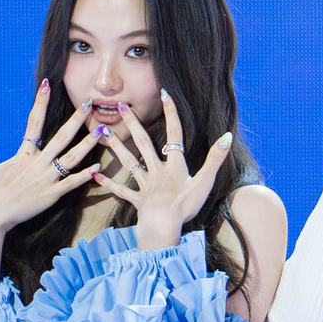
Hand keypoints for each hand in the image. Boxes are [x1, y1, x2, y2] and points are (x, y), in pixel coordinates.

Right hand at [0, 81, 100, 236]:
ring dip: (88, 144)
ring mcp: (45, 180)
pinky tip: (98, 166)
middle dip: (76, 119)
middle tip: (88, 104)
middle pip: (61, 137)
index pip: (33, 122)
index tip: (47, 84)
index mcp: (22, 155)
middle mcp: (36, 164)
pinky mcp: (50, 196)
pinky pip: (71, 184)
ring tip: (101, 131)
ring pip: (71, 158)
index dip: (40, 102)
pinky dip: (85, 175)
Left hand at [90, 93, 235, 248]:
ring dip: (116, 147)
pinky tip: (95, 175)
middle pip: (143, 143)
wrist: (164, 227)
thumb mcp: (205, 182)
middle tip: (120, 106)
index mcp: (174, 166)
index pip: (174, 135)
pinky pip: (121, 191)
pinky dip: (109, 184)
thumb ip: (215, 159)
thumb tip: (227, 136)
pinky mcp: (138, 200)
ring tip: (103, 132)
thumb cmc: (185, 206)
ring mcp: (145, 186)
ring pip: (129, 162)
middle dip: (133, 123)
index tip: (165, 94)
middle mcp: (157, 171)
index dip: (171, 114)